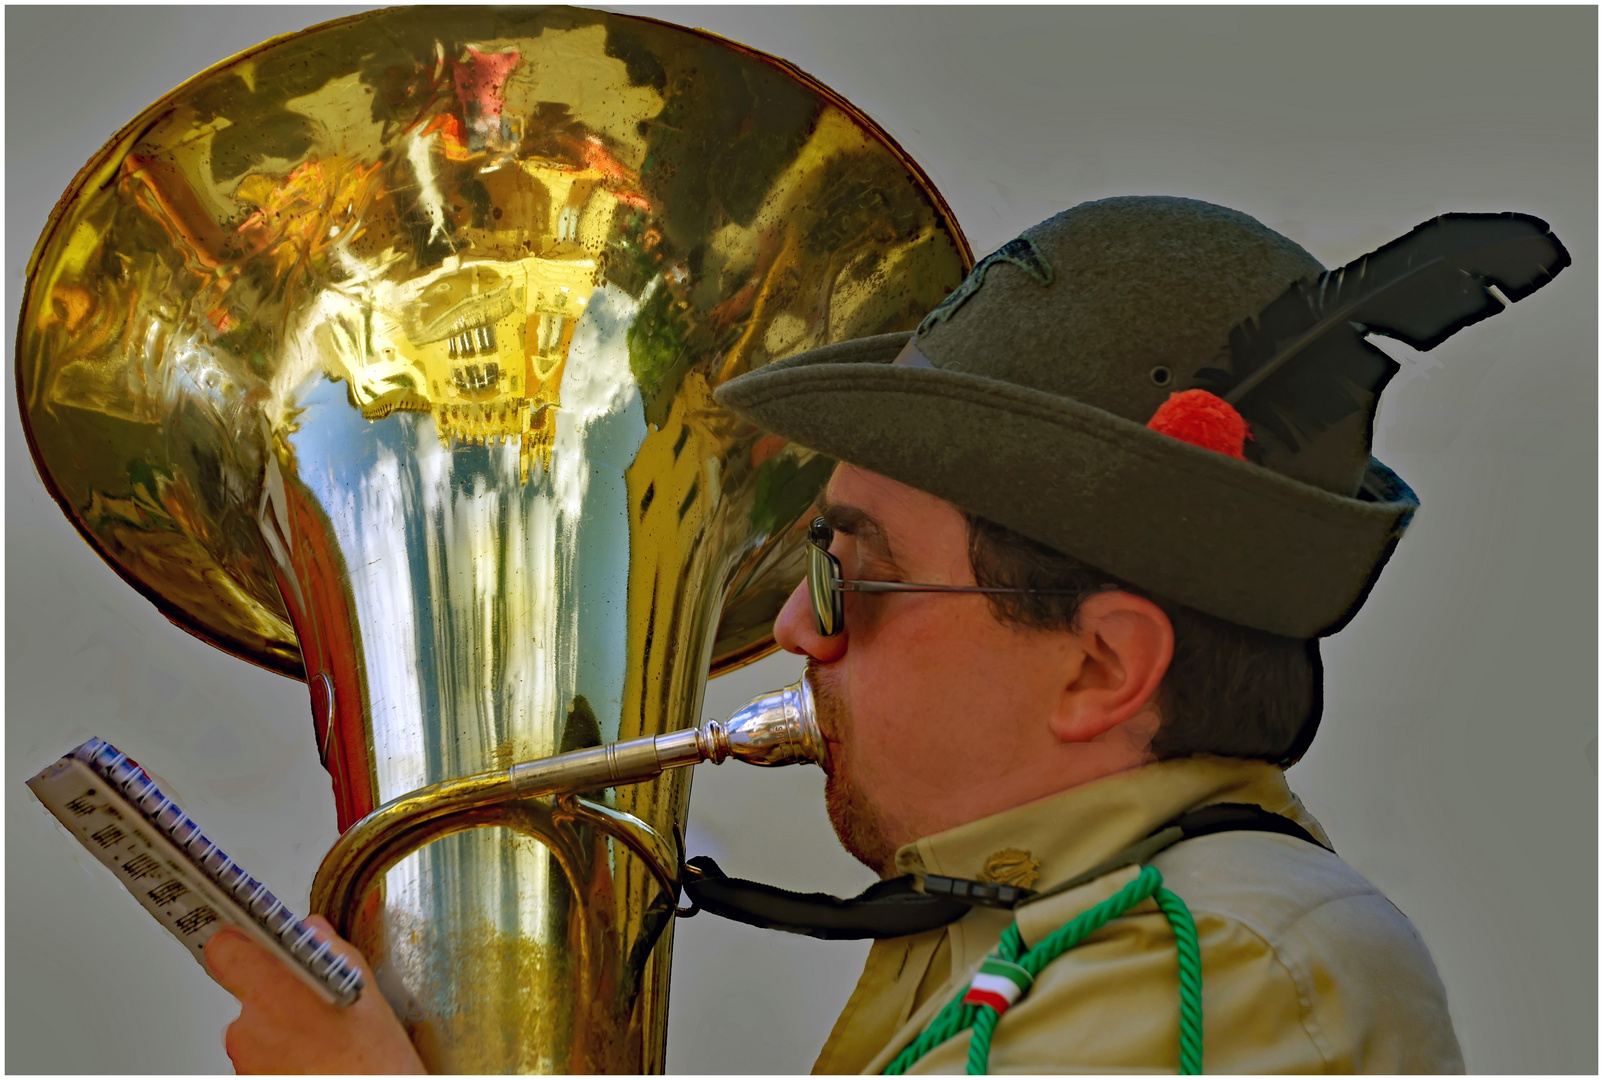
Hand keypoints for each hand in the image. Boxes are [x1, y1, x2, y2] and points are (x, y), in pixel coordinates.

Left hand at [205, 915, 426, 1074]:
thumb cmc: (375, 1067)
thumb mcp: (369, 999)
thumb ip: (333, 953)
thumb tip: (313, 933)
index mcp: (275, 993)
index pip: (225, 949)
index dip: (239, 942)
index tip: (252, 939)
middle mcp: (248, 1030)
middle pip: (248, 995)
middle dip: (279, 997)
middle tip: (317, 1008)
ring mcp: (245, 1064)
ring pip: (257, 1032)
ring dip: (284, 1034)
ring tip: (325, 1043)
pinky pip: (262, 1062)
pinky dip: (285, 1061)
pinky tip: (319, 1062)